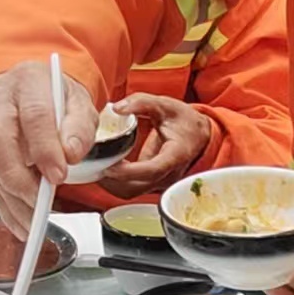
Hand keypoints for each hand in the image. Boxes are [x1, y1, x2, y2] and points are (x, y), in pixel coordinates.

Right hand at [0, 63, 95, 233]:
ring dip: (11, 199)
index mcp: (28, 80)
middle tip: (39, 203)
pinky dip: (5, 206)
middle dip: (18, 177)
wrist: (35, 89)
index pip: (34, 114)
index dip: (45, 148)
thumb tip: (70, 154)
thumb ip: (80, 126)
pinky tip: (21, 223)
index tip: (59, 176)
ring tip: (33, 223)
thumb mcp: (80, 103)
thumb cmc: (58, 97)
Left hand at [95, 93, 210, 197]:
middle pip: (137, 186)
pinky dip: (115, 183)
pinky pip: (131, 189)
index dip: (129, 172)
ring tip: (96, 166)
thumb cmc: (185, 121)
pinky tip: (104, 169)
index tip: (109, 167)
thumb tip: (117, 108)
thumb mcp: (166, 105)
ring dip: (111, 184)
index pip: (152, 170)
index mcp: (176, 154)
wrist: (198, 135)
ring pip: (132, 192)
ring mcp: (160, 181)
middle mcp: (169, 173)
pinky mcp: (151, 183)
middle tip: (94, 164)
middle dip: (113, 180)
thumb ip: (142, 102)